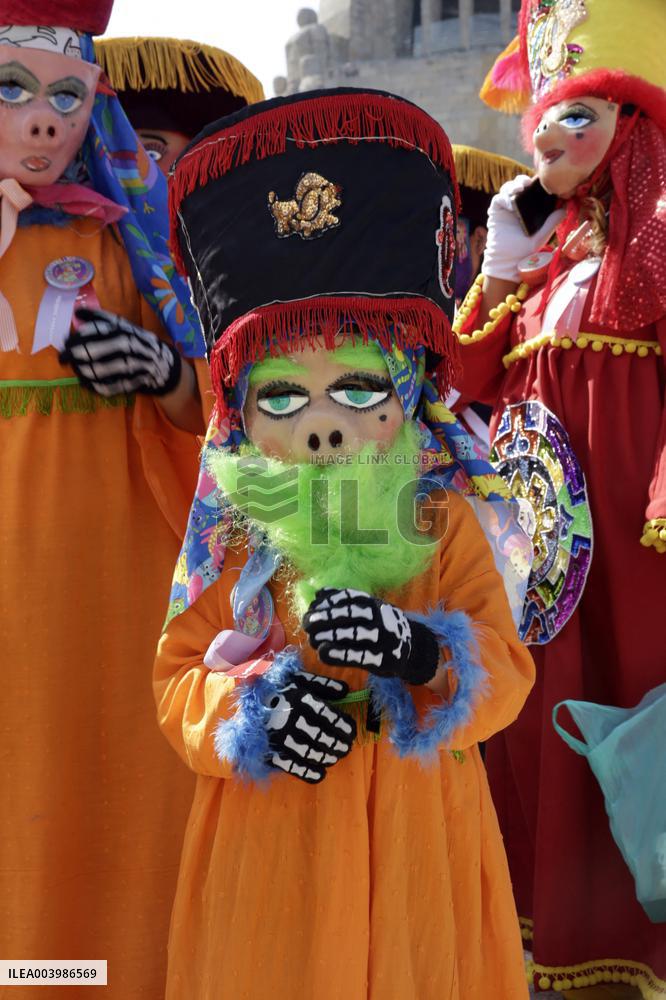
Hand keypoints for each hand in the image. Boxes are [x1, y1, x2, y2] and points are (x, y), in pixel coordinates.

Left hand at [59, 308, 181, 396]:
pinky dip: (96, 387)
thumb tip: (77, 313)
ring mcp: (131, 365)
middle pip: (96, 350)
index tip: (65, 341)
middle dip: (75, 354)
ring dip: (83, 371)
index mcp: (124, 330)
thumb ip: (101, 319)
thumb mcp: (123, 327)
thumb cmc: (137, 343)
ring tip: (74, 370)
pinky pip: (111, 387)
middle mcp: (128, 346)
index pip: (97, 330)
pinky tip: (85, 384)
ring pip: (101, 369)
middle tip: (63, 358)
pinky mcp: (132, 382)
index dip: (78, 336)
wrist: (163, 365)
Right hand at [265, 670, 355, 783]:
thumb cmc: (277, 688)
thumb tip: (345, 690)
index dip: (344, 726)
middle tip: (347, 748)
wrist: (242, 702)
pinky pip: (291, 765)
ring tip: (335, 758)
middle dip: (338, 744)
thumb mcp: (297, 678)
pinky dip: (307, 772)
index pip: (329, 717)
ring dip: (326, 757)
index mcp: (299, 699)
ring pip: (309, 752)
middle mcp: (291, 718)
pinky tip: (320, 774)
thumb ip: (322, 684)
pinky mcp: (270, 750)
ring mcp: (280, 737)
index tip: (351, 732)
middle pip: (322, 736)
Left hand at [303, 588, 438, 684]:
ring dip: (329, 635)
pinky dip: (339, 654)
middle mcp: (378, 618)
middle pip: (348, 614)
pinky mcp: (381, 658)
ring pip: (352, 634)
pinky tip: (324, 653)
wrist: (414, 649)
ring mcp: (381, 638)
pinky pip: (358, 655)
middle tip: (306, 622)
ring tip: (311, 639)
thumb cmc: (383, 628)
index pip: (348, 597)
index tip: (312, 606)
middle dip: (325, 617)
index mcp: (374, 604)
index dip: (328, 601)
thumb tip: (319, 592)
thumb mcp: (370, 609)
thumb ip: (347, 602)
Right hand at [482, 174, 565, 282]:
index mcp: (529, 210)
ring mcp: (505, 208)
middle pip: (520, 185)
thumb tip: (564, 209)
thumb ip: (551, 223)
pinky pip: (498, 198)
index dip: (536, 184)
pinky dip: (504, 197)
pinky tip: (511, 202)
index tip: (543, 182)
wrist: (507, 261)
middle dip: (523, 180)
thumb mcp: (541, 237)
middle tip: (529, 183)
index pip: (532, 190)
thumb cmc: (524, 251)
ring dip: (513, 185)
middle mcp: (517, 206)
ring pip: (508, 188)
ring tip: (519, 189)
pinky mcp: (495, 211)